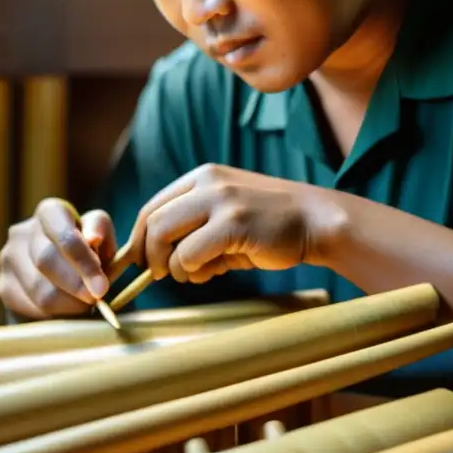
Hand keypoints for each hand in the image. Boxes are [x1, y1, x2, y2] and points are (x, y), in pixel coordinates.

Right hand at [0, 198, 117, 319]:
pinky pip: (29, 306)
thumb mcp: (101, 238)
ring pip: (38, 289)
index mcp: (50, 212)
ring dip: (67, 304)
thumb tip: (92, 237)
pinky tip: (65, 311)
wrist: (62, 278)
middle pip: (46, 261)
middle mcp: (22, 231)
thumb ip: (100, 231)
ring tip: (84, 306)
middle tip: (96, 299)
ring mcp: (8, 258)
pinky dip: (53, 315)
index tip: (101, 286)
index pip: (62, 234)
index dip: (83, 261)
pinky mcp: (4, 286)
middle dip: (76, 285)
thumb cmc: (88, 254)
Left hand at [126, 164, 338, 283]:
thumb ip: (191, 230)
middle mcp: (207, 182)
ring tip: (193, 274)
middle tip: (160, 274)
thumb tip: (153, 260)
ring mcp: (221, 200)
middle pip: (152, 221)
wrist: (315, 221)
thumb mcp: (225, 216)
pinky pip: (190, 254)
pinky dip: (193, 270)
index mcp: (202, 177)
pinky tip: (211, 271)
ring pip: (165, 236)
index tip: (138, 262)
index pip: (152, 207)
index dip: (139, 238)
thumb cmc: (268, 226)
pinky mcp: (233, 223)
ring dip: (171, 266)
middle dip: (149, 255)